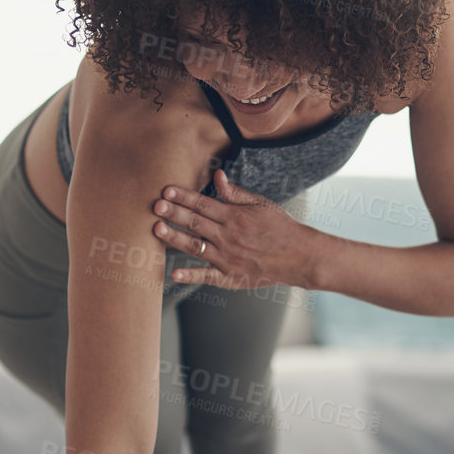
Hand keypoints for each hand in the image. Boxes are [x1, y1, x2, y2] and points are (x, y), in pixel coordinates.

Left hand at [154, 168, 315, 289]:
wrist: (299, 256)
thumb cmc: (279, 227)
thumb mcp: (260, 204)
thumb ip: (235, 193)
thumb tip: (216, 177)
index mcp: (235, 217)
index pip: (203, 204)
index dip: (183, 197)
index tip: (166, 190)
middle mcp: (229, 237)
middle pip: (195, 223)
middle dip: (173, 213)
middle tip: (154, 206)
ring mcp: (228, 258)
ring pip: (196, 246)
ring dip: (175, 238)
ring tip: (156, 230)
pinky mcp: (230, 277)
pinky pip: (208, 276)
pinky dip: (191, 276)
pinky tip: (174, 274)